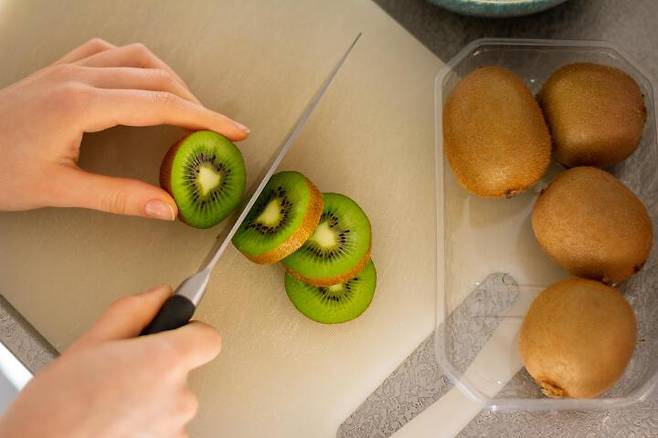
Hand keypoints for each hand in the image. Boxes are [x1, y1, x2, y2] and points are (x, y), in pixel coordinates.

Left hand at [0, 38, 249, 219]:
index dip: (205, 118)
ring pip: (136, 57)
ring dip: (170, 79)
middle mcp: (77, 78)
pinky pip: (108, 51)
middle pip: (157, 77)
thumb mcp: (58, 191)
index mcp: (80, 105)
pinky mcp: (59, 70)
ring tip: (187, 106)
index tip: (232, 129)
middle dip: (196, 102)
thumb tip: (165, 207)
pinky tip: (142, 79)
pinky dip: (136, 63)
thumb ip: (118, 197)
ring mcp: (67, 68)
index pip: (161, 105)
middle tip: (218, 127)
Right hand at [0, 285, 220, 437]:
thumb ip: (134, 311)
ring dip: (151, 397)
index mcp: (166, 362)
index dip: (191, 331)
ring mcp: (174, 427)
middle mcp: (178, 397)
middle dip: (159, 366)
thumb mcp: (91, 341)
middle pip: (185, 371)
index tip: (176, 330)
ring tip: (112, 399)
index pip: (208, 338)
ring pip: (173, 400)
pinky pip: (165, 425)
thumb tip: (158, 296)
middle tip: (122, 370)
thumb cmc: (56, 408)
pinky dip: (147, 421)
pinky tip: (117, 419)